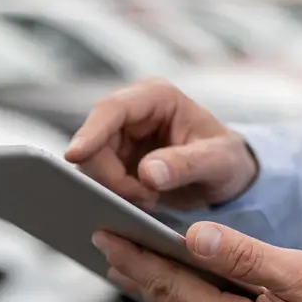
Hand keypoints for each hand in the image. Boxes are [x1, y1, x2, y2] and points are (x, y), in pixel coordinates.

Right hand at [64, 78, 257, 210]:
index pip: (112, 109)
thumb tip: (147, 173)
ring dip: (114, 189)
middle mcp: (132, 112)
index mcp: (157, 97)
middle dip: (111, 176)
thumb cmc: (227, 160)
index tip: (74, 155)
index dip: (90, 132)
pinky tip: (140, 204)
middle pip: (95, 142)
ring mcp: (121, 137)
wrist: (226, 177)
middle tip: (144, 199)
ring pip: (92, 164)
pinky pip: (99, 179)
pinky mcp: (116, 160)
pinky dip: (115, 196)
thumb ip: (186, 165)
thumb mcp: (218, 162)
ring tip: (150, 201)